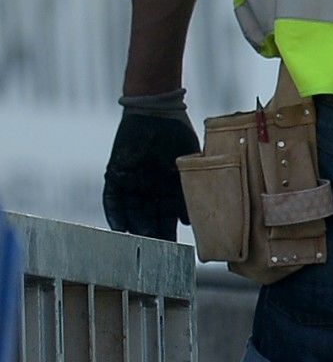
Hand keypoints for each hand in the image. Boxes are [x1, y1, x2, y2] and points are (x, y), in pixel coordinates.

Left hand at [104, 101, 197, 240]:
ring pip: (132, 212)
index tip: (177, 249)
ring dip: (136, 227)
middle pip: (150, 217)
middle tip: (160, 251)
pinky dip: (115, 214)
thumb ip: (190, 191)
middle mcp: (150, 188)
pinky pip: (112, 199)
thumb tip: (189, 221)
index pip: (169, 216)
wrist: (157, 110)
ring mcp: (132, 181)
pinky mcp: (115, 174)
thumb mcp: (190, 165)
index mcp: (170, 187)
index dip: (172, 232)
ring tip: (142, 243)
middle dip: (154, 234)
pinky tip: (121, 229)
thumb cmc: (178, 134)